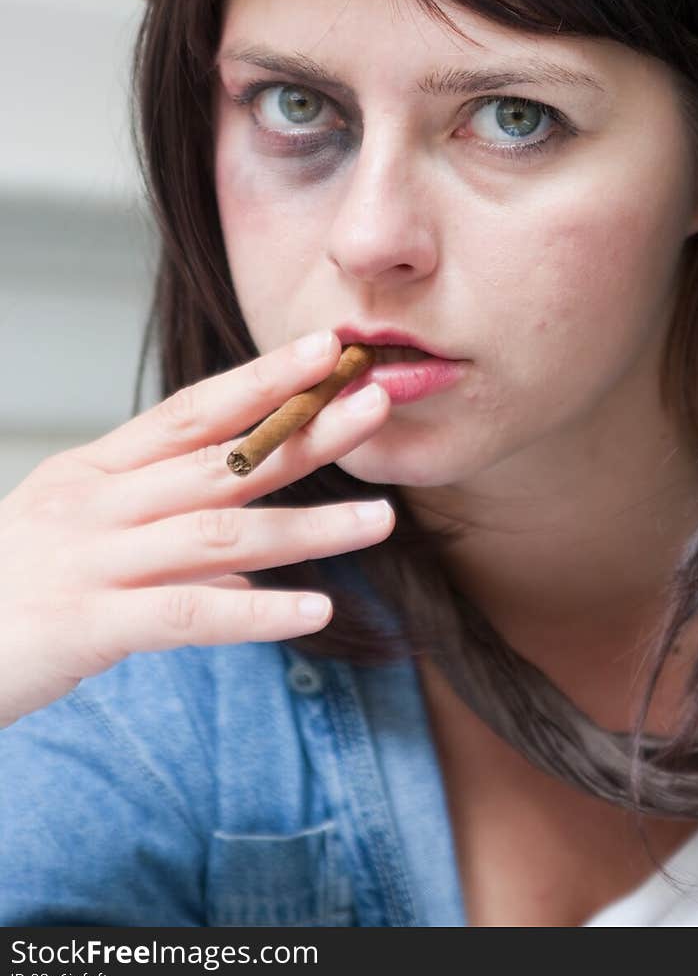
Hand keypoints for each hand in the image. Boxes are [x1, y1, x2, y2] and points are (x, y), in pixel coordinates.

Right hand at [0, 330, 392, 728]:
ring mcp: (92, 560)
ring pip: (220, 534)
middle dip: (303, 429)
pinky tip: (318, 612)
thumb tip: (251, 560)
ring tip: (383, 522)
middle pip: (219, 458)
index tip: (324, 350)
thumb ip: (161, 536)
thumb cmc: (7, 593)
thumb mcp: (79, 540)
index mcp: (97, 472)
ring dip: (309, 527)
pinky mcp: (86, 625)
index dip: (262, 378)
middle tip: (376, 402)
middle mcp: (97, 504)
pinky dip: (257, 615)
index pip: (192, 411)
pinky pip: (187, 614)